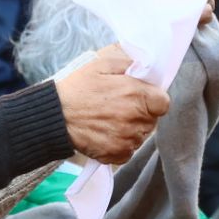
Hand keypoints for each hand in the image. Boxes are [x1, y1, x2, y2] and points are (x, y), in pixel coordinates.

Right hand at [52, 44, 170, 164]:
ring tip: (110, 120)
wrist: (54, 116)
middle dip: (141, 113)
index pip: (163, 103)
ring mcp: (127, 140)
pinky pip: (128, 151)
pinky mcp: (116, 155)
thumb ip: (128, 63)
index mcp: (137, 96)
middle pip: (152, 120)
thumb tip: (144, 67)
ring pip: (140, 136)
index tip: (141, 97)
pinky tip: (106, 134)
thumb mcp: (102, 64)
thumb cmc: (77, 88)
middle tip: (120, 106)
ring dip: (131, 130)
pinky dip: (121, 145)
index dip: (153, 99)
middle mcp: (136, 120)